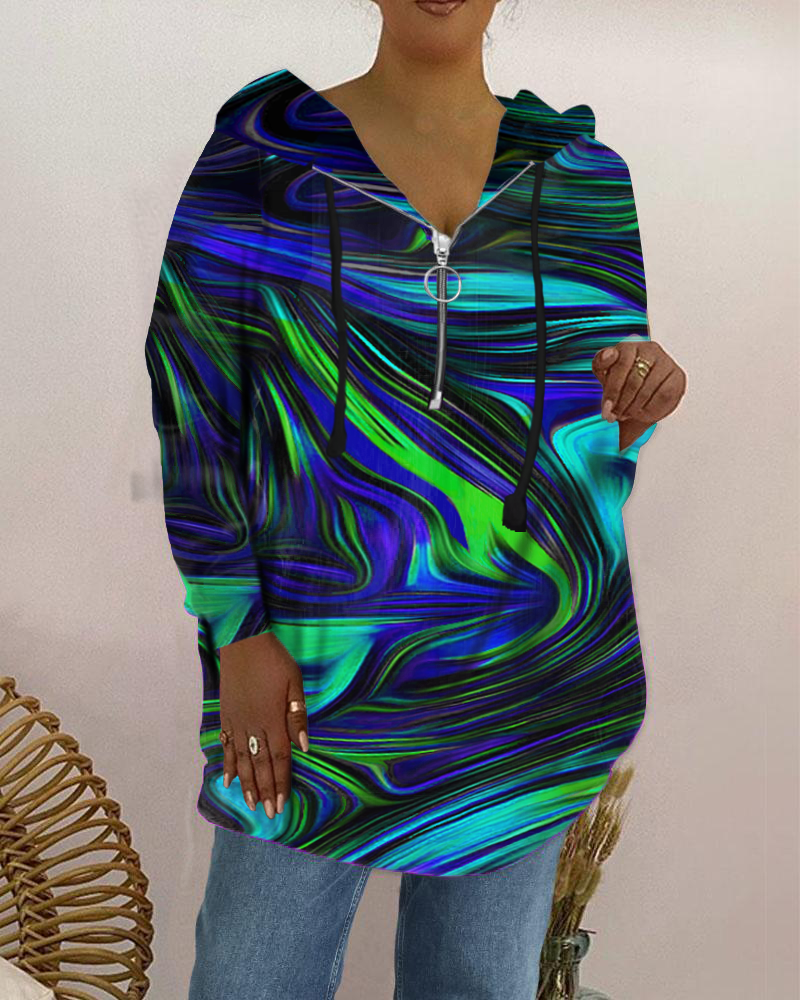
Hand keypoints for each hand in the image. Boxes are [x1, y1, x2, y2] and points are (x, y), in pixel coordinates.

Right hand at [218, 631, 308, 818]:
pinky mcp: (226, 716)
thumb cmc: (273, 660)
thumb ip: (297, 714)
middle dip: (266, 791)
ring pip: (241, 760)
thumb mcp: (294, 682)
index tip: (282, 804)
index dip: (281, 782)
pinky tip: (227, 780)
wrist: (242, 642)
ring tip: (251, 804)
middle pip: (260, 764)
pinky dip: (226, 764)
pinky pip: (225, 745)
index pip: (279, 758)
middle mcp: (253, 725)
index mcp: (272, 719)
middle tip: (269, 814)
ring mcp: (236, 722)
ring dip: (247, 784)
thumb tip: (303, 745)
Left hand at [592, 332, 685, 450]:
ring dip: (633, 408)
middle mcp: (649, 349)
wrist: (639, 398)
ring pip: (647, 390)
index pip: (620, 365)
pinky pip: (663, 396)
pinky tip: (642, 413)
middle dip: (621, 403)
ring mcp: (665, 361)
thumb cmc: (621, 383)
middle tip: (615, 415)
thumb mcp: (605, 373)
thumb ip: (601, 363)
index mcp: (629, 346)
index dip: (612, 389)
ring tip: (626, 414)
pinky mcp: (678, 376)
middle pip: (633, 380)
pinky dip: (649, 409)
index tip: (607, 407)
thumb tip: (609, 354)